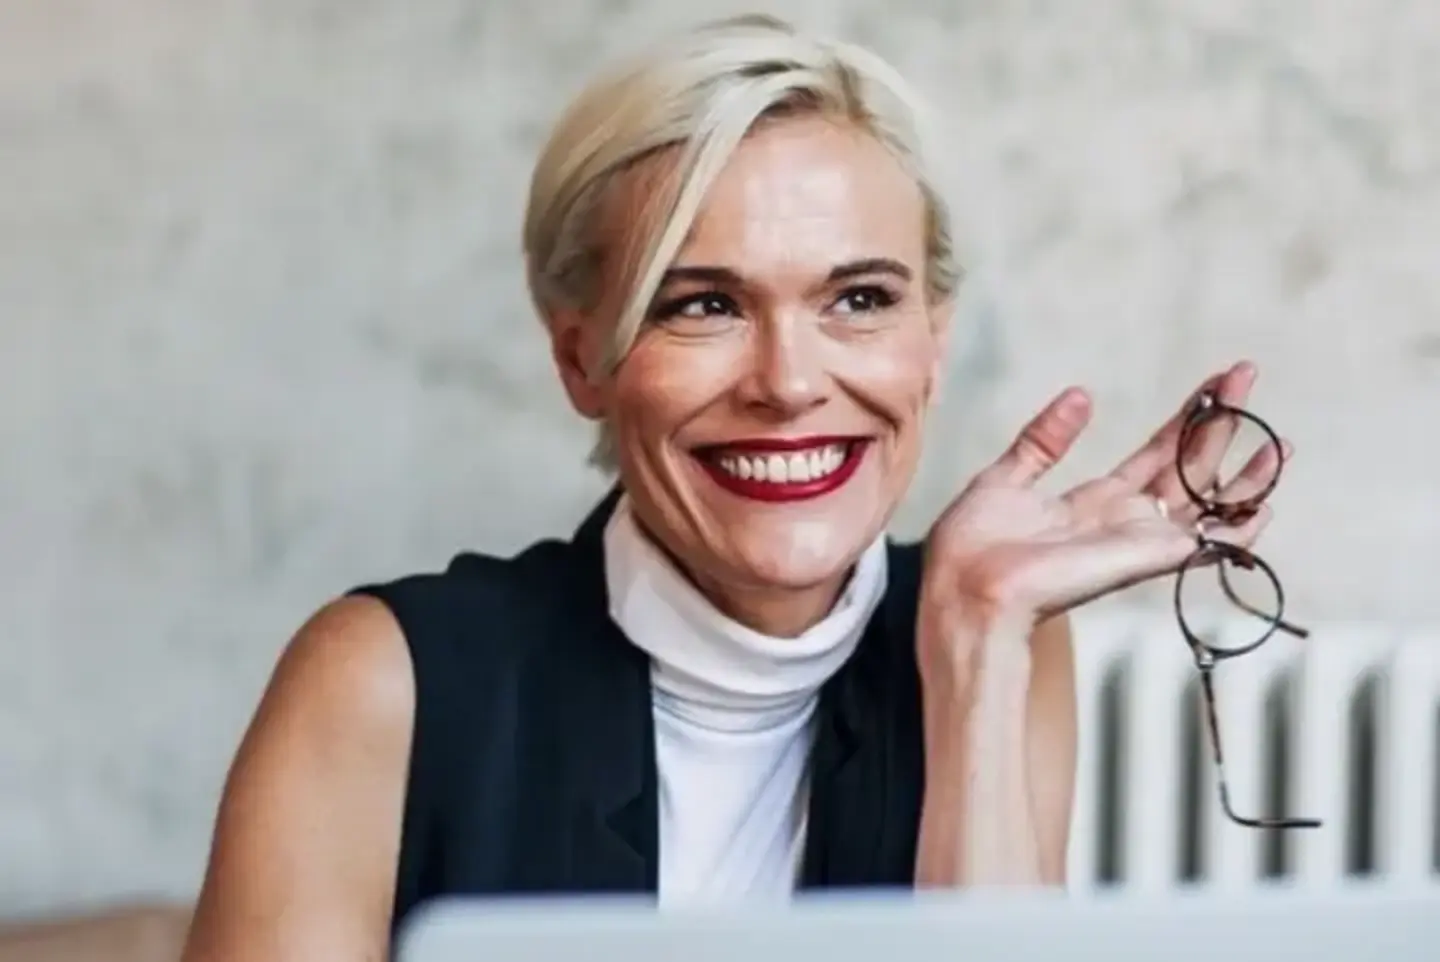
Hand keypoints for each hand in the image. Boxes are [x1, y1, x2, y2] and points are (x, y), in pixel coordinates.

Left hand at [922, 361, 1289, 625]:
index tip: (1217, 380)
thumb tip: (1081, 394)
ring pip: (1208, 502)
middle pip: (1188, 466)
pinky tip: (1267, 504)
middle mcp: (1124, 522)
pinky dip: (1238, 527)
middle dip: (1221, 421)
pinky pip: (1205, 543)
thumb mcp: (1006, 478)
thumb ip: (1043, 441)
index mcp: (1091, 503)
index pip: (1154, 454)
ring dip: (1247, 471)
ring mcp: (1139, 540)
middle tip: (1248, 372)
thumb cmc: (972, 547)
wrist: (964, 588)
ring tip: (1280, 437)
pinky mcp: (1146, 556)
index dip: (1187, 417)